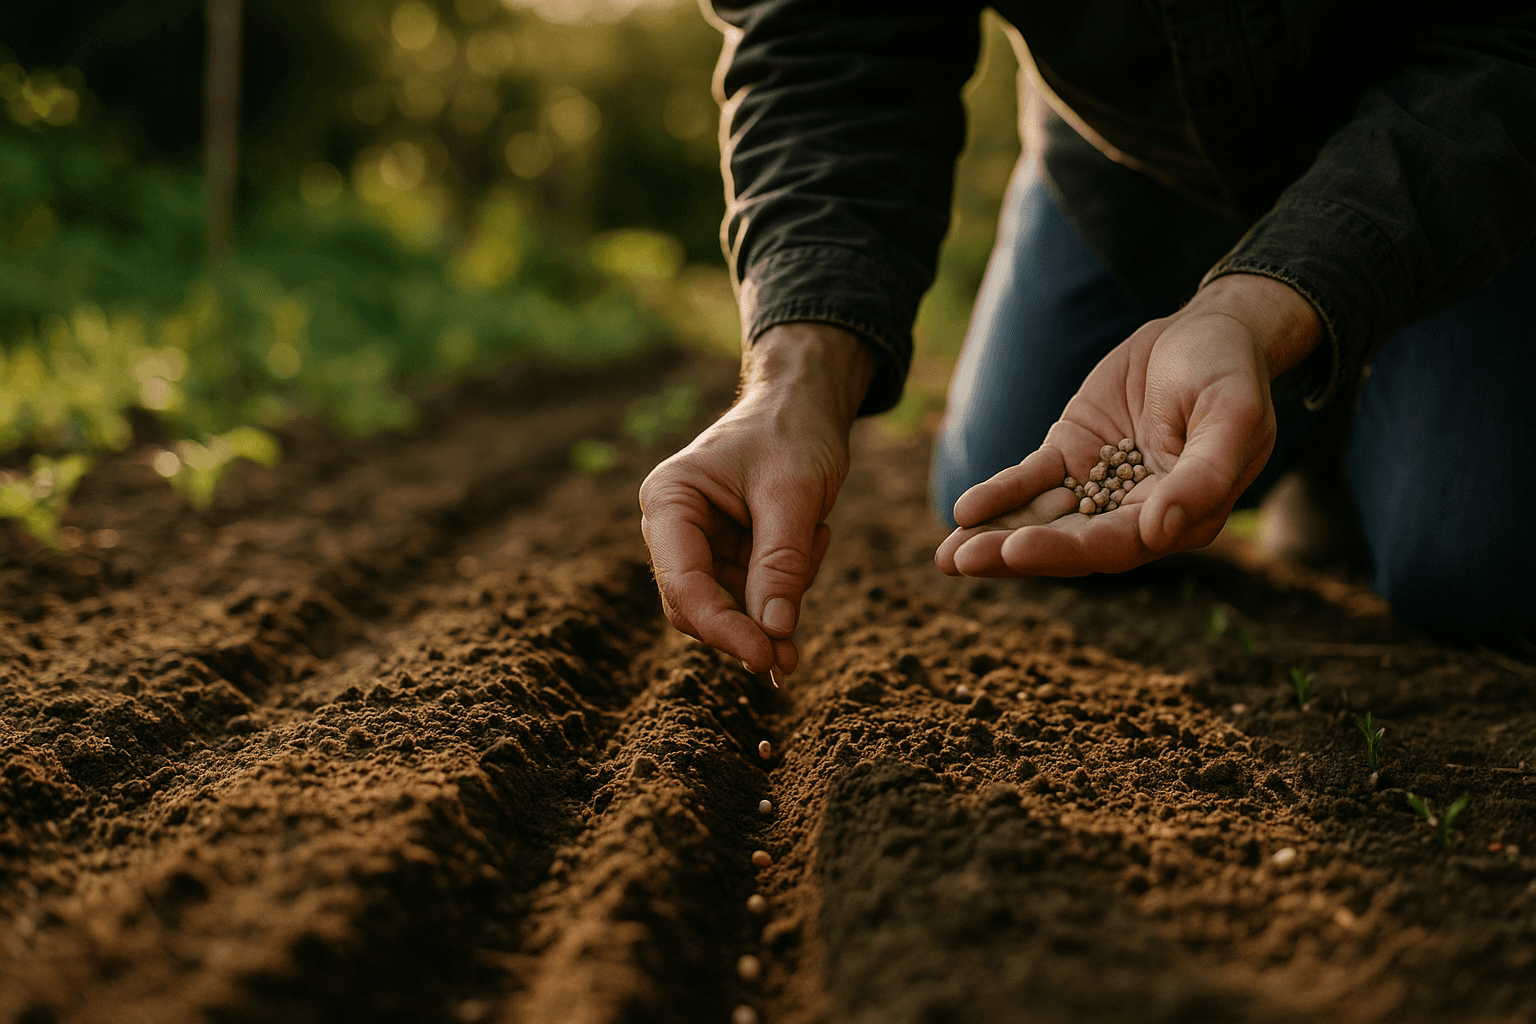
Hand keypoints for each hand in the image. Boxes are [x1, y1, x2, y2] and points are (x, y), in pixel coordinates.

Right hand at [639, 322, 874, 677]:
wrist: (808, 403)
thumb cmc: (793, 432)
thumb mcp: (794, 493)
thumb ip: (782, 562)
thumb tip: (774, 633)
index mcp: (669, 501)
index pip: (684, 585)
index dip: (722, 628)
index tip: (765, 656)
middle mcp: (674, 528)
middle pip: (698, 607)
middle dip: (748, 626)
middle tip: (792, 656)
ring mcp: (702, 545)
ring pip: (732, 609)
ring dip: (779, 598)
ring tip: (817, 537)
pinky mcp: (730, 556)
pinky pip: (757, 596)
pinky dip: (791, 583)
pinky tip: (814, 537)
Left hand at [935, 274, 1321, 577]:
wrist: (1210, 329)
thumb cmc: (1231, 375)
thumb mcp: (1231, 418)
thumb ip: (1204, 476)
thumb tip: (1160, 533)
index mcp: (1178, 518)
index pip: (1114, 546)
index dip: (1064, 551)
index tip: (1018, 549)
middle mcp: (1134, 513)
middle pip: (1068, 543)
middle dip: (1013, 552)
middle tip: (961, 561)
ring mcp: (1097, 484)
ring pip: (1042, 519)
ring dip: (995, 537)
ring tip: (946, 557)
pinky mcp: (1070, 454)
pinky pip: (1030, 480)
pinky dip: (999, 494)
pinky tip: (963, 509)